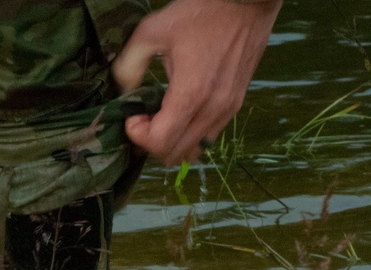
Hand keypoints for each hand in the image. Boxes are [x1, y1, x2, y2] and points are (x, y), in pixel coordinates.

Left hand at [112, 0, 280, 165]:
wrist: (249, 0)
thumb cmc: (201, 11)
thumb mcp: (152, 31)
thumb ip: (129, 64)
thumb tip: (121, 90)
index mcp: (192, 95)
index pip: (159, 143)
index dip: (137, 135)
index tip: (132, 113)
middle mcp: (213, 110)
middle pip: (174, 154)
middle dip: (151, 142)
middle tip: (142, 117)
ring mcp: (228, 110)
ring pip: (193, 151)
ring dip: (171, 142)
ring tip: (160, 117)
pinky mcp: (235, 105)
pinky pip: (208, 137)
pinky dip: (189, 135)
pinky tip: (179, 113)